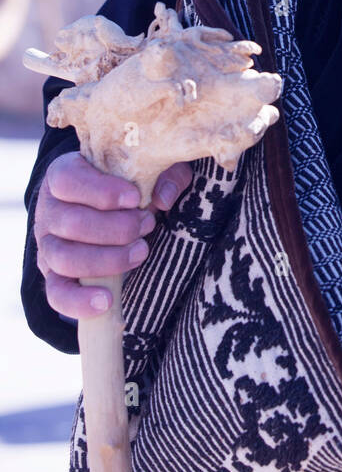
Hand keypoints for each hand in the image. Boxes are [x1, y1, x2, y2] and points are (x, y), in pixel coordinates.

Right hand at [34, 150, 192, 319]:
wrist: (107, 209)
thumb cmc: (129, 183)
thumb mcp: (150, 169)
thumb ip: (163, 175)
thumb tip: (163, 198)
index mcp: (63, 173)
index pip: (68, 180)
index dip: (101, 191)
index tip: (135, 198)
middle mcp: (48, 209)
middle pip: (70, 222)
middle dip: (116, 228)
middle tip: (147, 224)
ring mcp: (47, 244)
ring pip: (64, 258)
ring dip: (108, 259)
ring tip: (141, 252)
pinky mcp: (53, 275)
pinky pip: (56, 294)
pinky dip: (79, 302)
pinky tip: (107, 300)